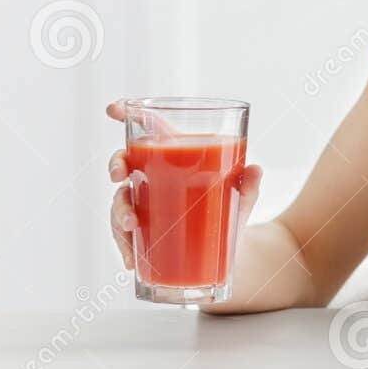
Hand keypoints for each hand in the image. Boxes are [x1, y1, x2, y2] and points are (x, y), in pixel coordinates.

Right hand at [105, 99, 264, 271]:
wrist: (228, 255)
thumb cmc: (229, 213)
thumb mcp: (240, 200)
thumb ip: (247, 186)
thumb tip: (255, 171)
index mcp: (174, 157)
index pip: (148, 129)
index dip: (128, 114)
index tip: (112, 109)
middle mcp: (153, 178)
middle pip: (125, 162)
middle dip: (116, 164)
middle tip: (118, 176)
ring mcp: (144, 206)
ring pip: (120, 201)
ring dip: (119, 212)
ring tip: (132, 226)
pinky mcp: (142, 234)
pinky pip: (124, 237)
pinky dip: (125, 247)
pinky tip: (130, 259)